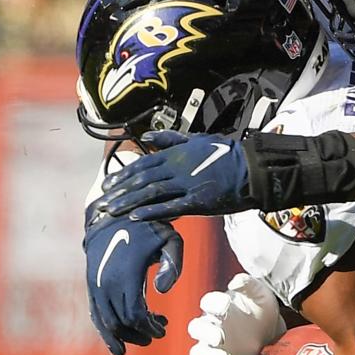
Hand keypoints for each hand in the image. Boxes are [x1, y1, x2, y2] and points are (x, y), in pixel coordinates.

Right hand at [83, 208, 182, 354]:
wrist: (114, 215)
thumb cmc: (148, 228)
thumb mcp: (170, 239)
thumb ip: (173, 264)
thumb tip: (162, 291)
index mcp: (126, 275)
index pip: (135, 315)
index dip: (150, 328)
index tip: (164, 328)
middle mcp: (106, 283)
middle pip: (121, 324)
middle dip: (139, 335)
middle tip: (157, 334)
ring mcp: (96, 285)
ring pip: (105, 323)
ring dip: (123, 337)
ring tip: (143, 339)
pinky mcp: (91, 285)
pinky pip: (95, 314)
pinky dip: (105, 332)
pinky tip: (117, 346)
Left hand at [94, 131, 254, 221]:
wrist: (252, 169)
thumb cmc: (227, 154)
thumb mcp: (198, 140)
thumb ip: (172, 139)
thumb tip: (149, 137)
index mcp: (177, 154)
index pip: (143, 164)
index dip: (123, 174)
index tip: (108, 184)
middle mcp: (178, 168)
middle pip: (142, 179)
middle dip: (120, 191)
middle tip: (103, 201)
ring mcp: (187, 185)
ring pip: (151, 193)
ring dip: (129, 202)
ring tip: (113, 211)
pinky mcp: (199, 201)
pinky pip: (171, 207)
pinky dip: (153, 212)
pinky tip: (137, 217)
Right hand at [189, 274, 287, 354]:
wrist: (275, 333)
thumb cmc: (262, 309)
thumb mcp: (260, 293)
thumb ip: (248, 284)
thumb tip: (236, 282)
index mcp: (219, 306)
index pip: (208, 302)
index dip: (213, 303)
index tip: (226, 305)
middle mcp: (211, 326)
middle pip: (196, 328)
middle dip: (206, 332)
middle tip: (221, 336)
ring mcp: (214, 347)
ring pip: (198, 352)